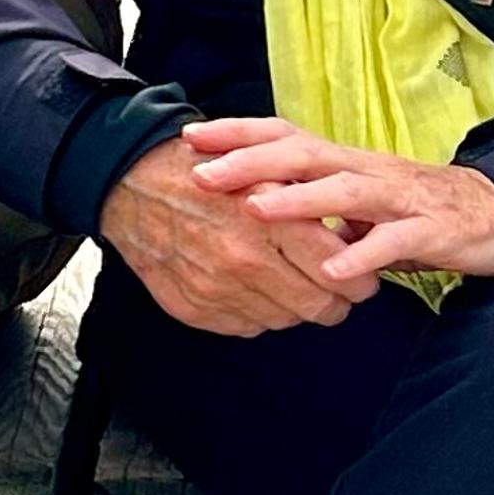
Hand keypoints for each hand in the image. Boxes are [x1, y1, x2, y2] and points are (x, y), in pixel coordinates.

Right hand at [95, 135, 358, 337]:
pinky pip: (246, 326)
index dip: (360, 280)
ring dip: (295, 306)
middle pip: (318, 306)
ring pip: (284, 320)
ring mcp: (216, 289)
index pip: (339, 271)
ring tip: (290, 282)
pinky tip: (253, 288)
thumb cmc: (204, 168)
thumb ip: (307, 203)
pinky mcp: (193, 308)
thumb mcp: (264, 168)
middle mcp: (243, 259)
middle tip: (336, 289)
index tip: (362, 278)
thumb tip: (349, 239)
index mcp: (269, 218)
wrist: (131, 182)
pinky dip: (257, 311)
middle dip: (336, 301)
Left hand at [179, 117, 493, 301]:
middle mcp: (368, 170)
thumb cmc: (420, 208)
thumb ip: (314, 200)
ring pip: (344, 192)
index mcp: (348, 161)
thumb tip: (252, 200)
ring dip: (297, 202)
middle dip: (251, 163)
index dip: (240, 134)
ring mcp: (401, 199)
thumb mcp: (360, 201)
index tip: (191, 137)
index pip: (287, 135)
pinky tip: (331, 271)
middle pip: (305, 155)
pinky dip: (362, 255)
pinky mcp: (432, 230)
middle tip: (203, 174)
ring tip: (254, 212)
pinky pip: (393, 243)